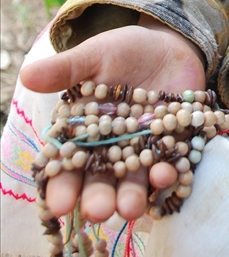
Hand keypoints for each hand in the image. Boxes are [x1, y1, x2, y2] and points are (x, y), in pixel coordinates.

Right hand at [20, 17, 205, 222]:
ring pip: (134, 183)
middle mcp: (110, 152)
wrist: (168, 44)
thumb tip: (26, 75)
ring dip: (133, 197)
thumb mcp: (94, 56)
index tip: (59, 204)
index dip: (61, 187)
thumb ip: (66, 69)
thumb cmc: (123, 51)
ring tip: (130, 208)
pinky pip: (171, 168)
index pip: (67, 167)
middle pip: (100, 183)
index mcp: (82, 135)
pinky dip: (168, 174)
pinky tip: (166, 175)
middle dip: (98, 200)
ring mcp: (142, 153)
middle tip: (98, 211)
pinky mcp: (174, 148)